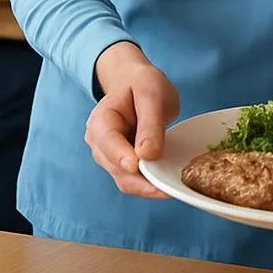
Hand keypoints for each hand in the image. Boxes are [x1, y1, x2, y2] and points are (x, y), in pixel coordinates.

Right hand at [84, 41, 179, 198]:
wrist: (139, 84)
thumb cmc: (143, 84)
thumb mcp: (151, 94)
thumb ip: (150, 122)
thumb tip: (147, 154)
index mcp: (101, 121)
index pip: (108, 143)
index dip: (122, 157)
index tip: (139, 166)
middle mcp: (100, 144)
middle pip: (117, 168)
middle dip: (140, 180)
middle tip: (167, 188)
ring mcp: (111, 157)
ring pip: (126, 180)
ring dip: (147, 186)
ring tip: (172, 189)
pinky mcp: (126, 164)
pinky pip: (136, 180)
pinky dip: (151, 184)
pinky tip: (169, 185)